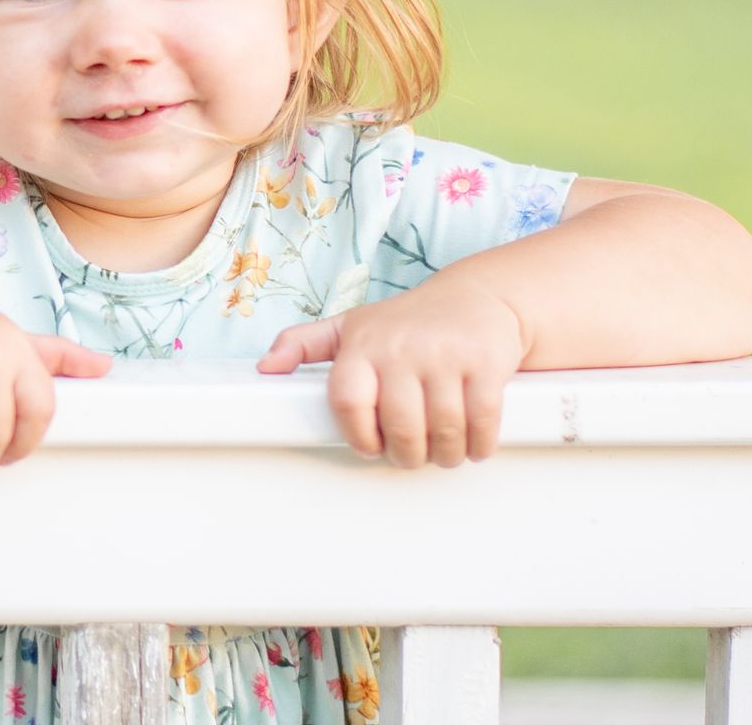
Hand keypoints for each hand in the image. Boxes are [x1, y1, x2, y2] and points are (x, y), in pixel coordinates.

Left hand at [256, 279, 528, 468]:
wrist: (479, 296)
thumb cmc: (407, 321)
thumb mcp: (352, 326)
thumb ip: (305, 345)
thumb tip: (265, 367)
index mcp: (364, 343)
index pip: (348, 401)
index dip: (359, 436)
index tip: (371, 446)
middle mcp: (402, 347)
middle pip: (401, 428)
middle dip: (408, 454)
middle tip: (414, 453)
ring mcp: (445, 355)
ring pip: (443, 431)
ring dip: (446, 454)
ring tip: (444, 450)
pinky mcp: (486, 363)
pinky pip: (482, 421)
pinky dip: (479, 444)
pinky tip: (473, 443)